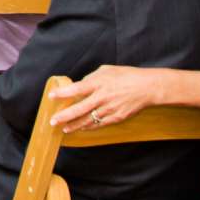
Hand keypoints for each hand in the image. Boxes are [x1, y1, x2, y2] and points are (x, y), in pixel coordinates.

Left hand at [49, 66, 167, 131]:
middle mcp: (102, 97)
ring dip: (74, 126)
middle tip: (53, 121)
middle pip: (79, 109)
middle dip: (64, 117)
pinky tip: (81, 128)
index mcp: (98, 83)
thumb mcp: (106, 70)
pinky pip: (99, 124)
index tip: (51, 96)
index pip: (76, 89)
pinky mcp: (117, 117)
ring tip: (64, 129)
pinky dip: (89, 127)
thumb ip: (91, 78)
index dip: (62, 93)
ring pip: (88, 120)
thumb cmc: (126, 75)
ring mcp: (109, 109)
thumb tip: (80, 85)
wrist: (147, 88)